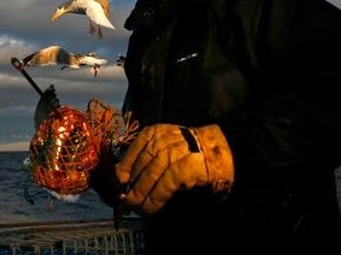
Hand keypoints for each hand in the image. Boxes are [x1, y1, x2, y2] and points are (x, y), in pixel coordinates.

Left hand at [115, 123, 233, 215]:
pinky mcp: (188, 165)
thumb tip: (125, 180)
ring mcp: (177, 151)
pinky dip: (156, 198)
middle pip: (141, 164)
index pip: (133, 151)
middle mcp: (164, 139)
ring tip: (137, 207)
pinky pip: (166, 184)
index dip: (123, 169)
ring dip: (142, 194)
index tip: (118, 184)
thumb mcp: (165, 148)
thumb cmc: (190, 153)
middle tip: (127, 201)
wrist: (222, 150)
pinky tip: (152, 208)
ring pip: (151, 174)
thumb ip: (147, 159)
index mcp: (155, 132)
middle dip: (132, 185)